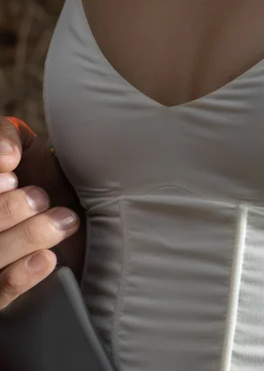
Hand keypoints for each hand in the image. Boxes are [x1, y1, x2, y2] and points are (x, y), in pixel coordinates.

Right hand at [0, 118, 83, 308]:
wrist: (84, 219)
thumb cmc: (45, 177)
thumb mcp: (26, 148)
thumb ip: (7, 138)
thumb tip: (6, 156)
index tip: (13, 175)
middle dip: (9, 211)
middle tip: (41, 198)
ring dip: (27, 237)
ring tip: (63, 221)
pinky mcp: (0, 296)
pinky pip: (0, 294)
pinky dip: (21, 276)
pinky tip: (47, 258)